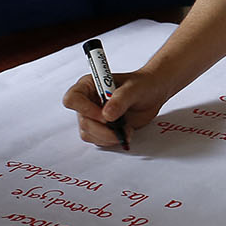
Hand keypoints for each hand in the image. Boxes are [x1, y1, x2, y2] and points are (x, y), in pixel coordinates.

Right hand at [62, 65, 178, 148]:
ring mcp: (93, 116)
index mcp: (89, 85)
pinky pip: (98, 140)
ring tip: (126, 128)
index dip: (85, 109)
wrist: (153, 94)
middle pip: (83, 121)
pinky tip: (125, 132)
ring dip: (108, 136)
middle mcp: (87, 101)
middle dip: (102, 128)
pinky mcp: (101, 128)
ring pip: (89, 134)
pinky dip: (112, 140)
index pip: (73, 99)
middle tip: (120, 126)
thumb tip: (107, 115)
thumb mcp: (134, 88)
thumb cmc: (142, 85)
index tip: (104, 115)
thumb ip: (121, 99)